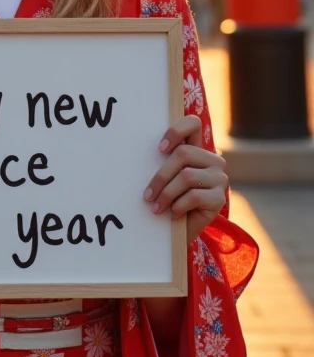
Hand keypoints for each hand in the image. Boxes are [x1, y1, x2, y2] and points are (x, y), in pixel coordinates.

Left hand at [143, 116, 227, 244]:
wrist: (183, 233)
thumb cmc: (170, 201)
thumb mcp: (167, 178)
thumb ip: (163, 162)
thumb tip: (135, 151)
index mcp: (198, 149)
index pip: (193, 124)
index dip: (176, 131)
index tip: (159, 149)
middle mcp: (213, 160)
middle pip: (183, 154)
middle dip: (161, 176)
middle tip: (147, 195)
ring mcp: (219, 178)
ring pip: (186, 176)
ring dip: (166, 194)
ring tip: (155, 207)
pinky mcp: (220, 198)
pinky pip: (194, 196)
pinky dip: (178, 206)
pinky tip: (173, 214)